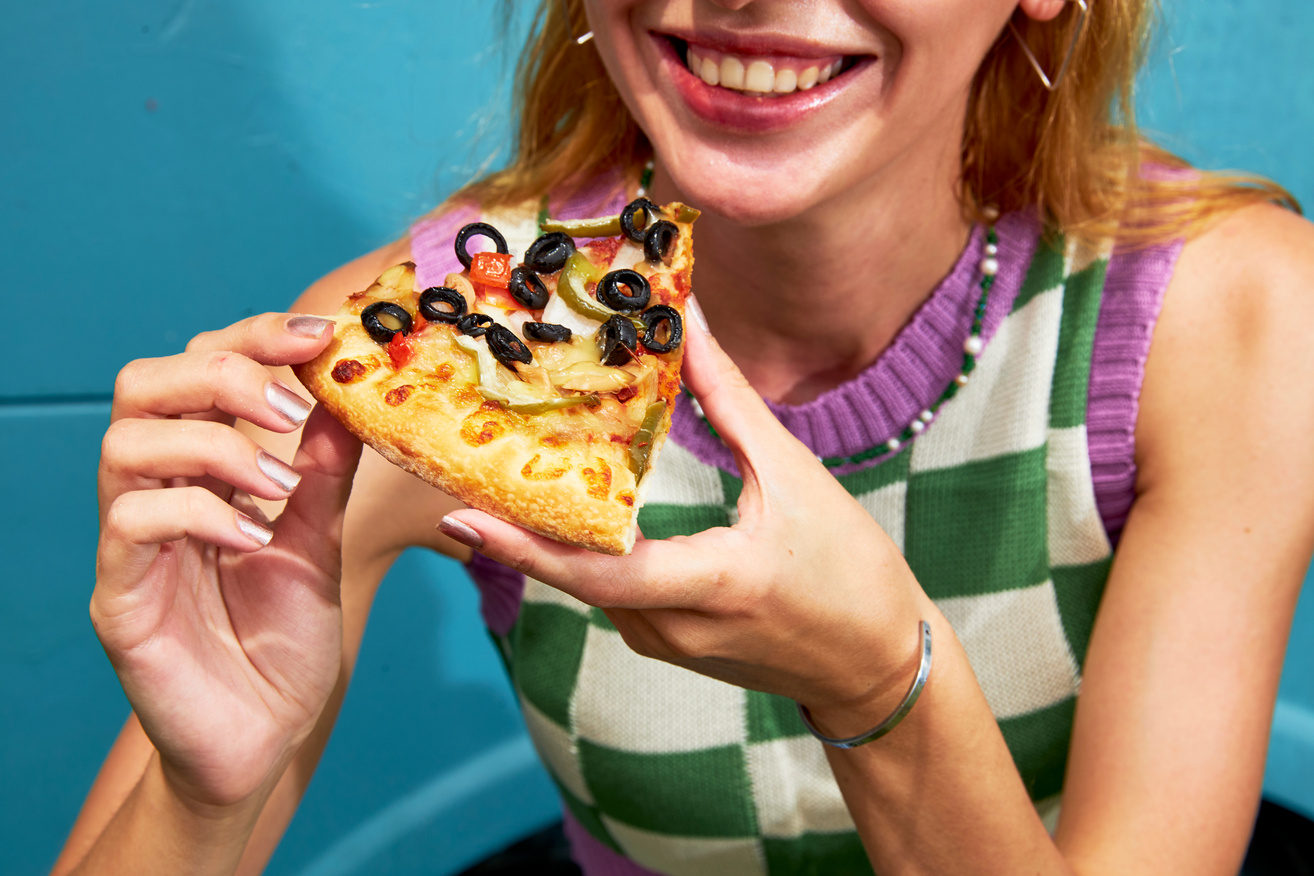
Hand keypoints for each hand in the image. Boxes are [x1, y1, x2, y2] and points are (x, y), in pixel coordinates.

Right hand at [92, 313, 361, 809]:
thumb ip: (324, 472)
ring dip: (214, 444)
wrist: (263, 735)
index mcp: (200, 468)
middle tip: (290, 409)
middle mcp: (155, 490)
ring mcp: (129, 542)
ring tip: (278, 484)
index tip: (320, 334)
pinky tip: (255, 539)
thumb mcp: (318, 541)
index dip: (253, 337)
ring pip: (127, 444)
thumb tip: (341, 392)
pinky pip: (133, 523)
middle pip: (143, 384)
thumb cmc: (283, 638)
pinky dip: (201, 513)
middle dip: (222, 373)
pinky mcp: (119, 595)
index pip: (199, 366)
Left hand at [441, 303, 928, 719]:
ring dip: (545, 538)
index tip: (460, 517)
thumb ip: (730, 401)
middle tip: (458, 471)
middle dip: (515, 527)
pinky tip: (563, 511)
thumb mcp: (794, 478)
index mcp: (711, 586)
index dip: (526, 549)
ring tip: (501, 476)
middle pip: (574, 575)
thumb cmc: (849, 570)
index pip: (600, 573)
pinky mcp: (664, 643)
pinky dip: (579, 554)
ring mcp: (663, 643)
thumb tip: (686, 321)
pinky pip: (606, 594)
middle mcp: (671, 626)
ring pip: (585, 585)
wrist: (874, 665)